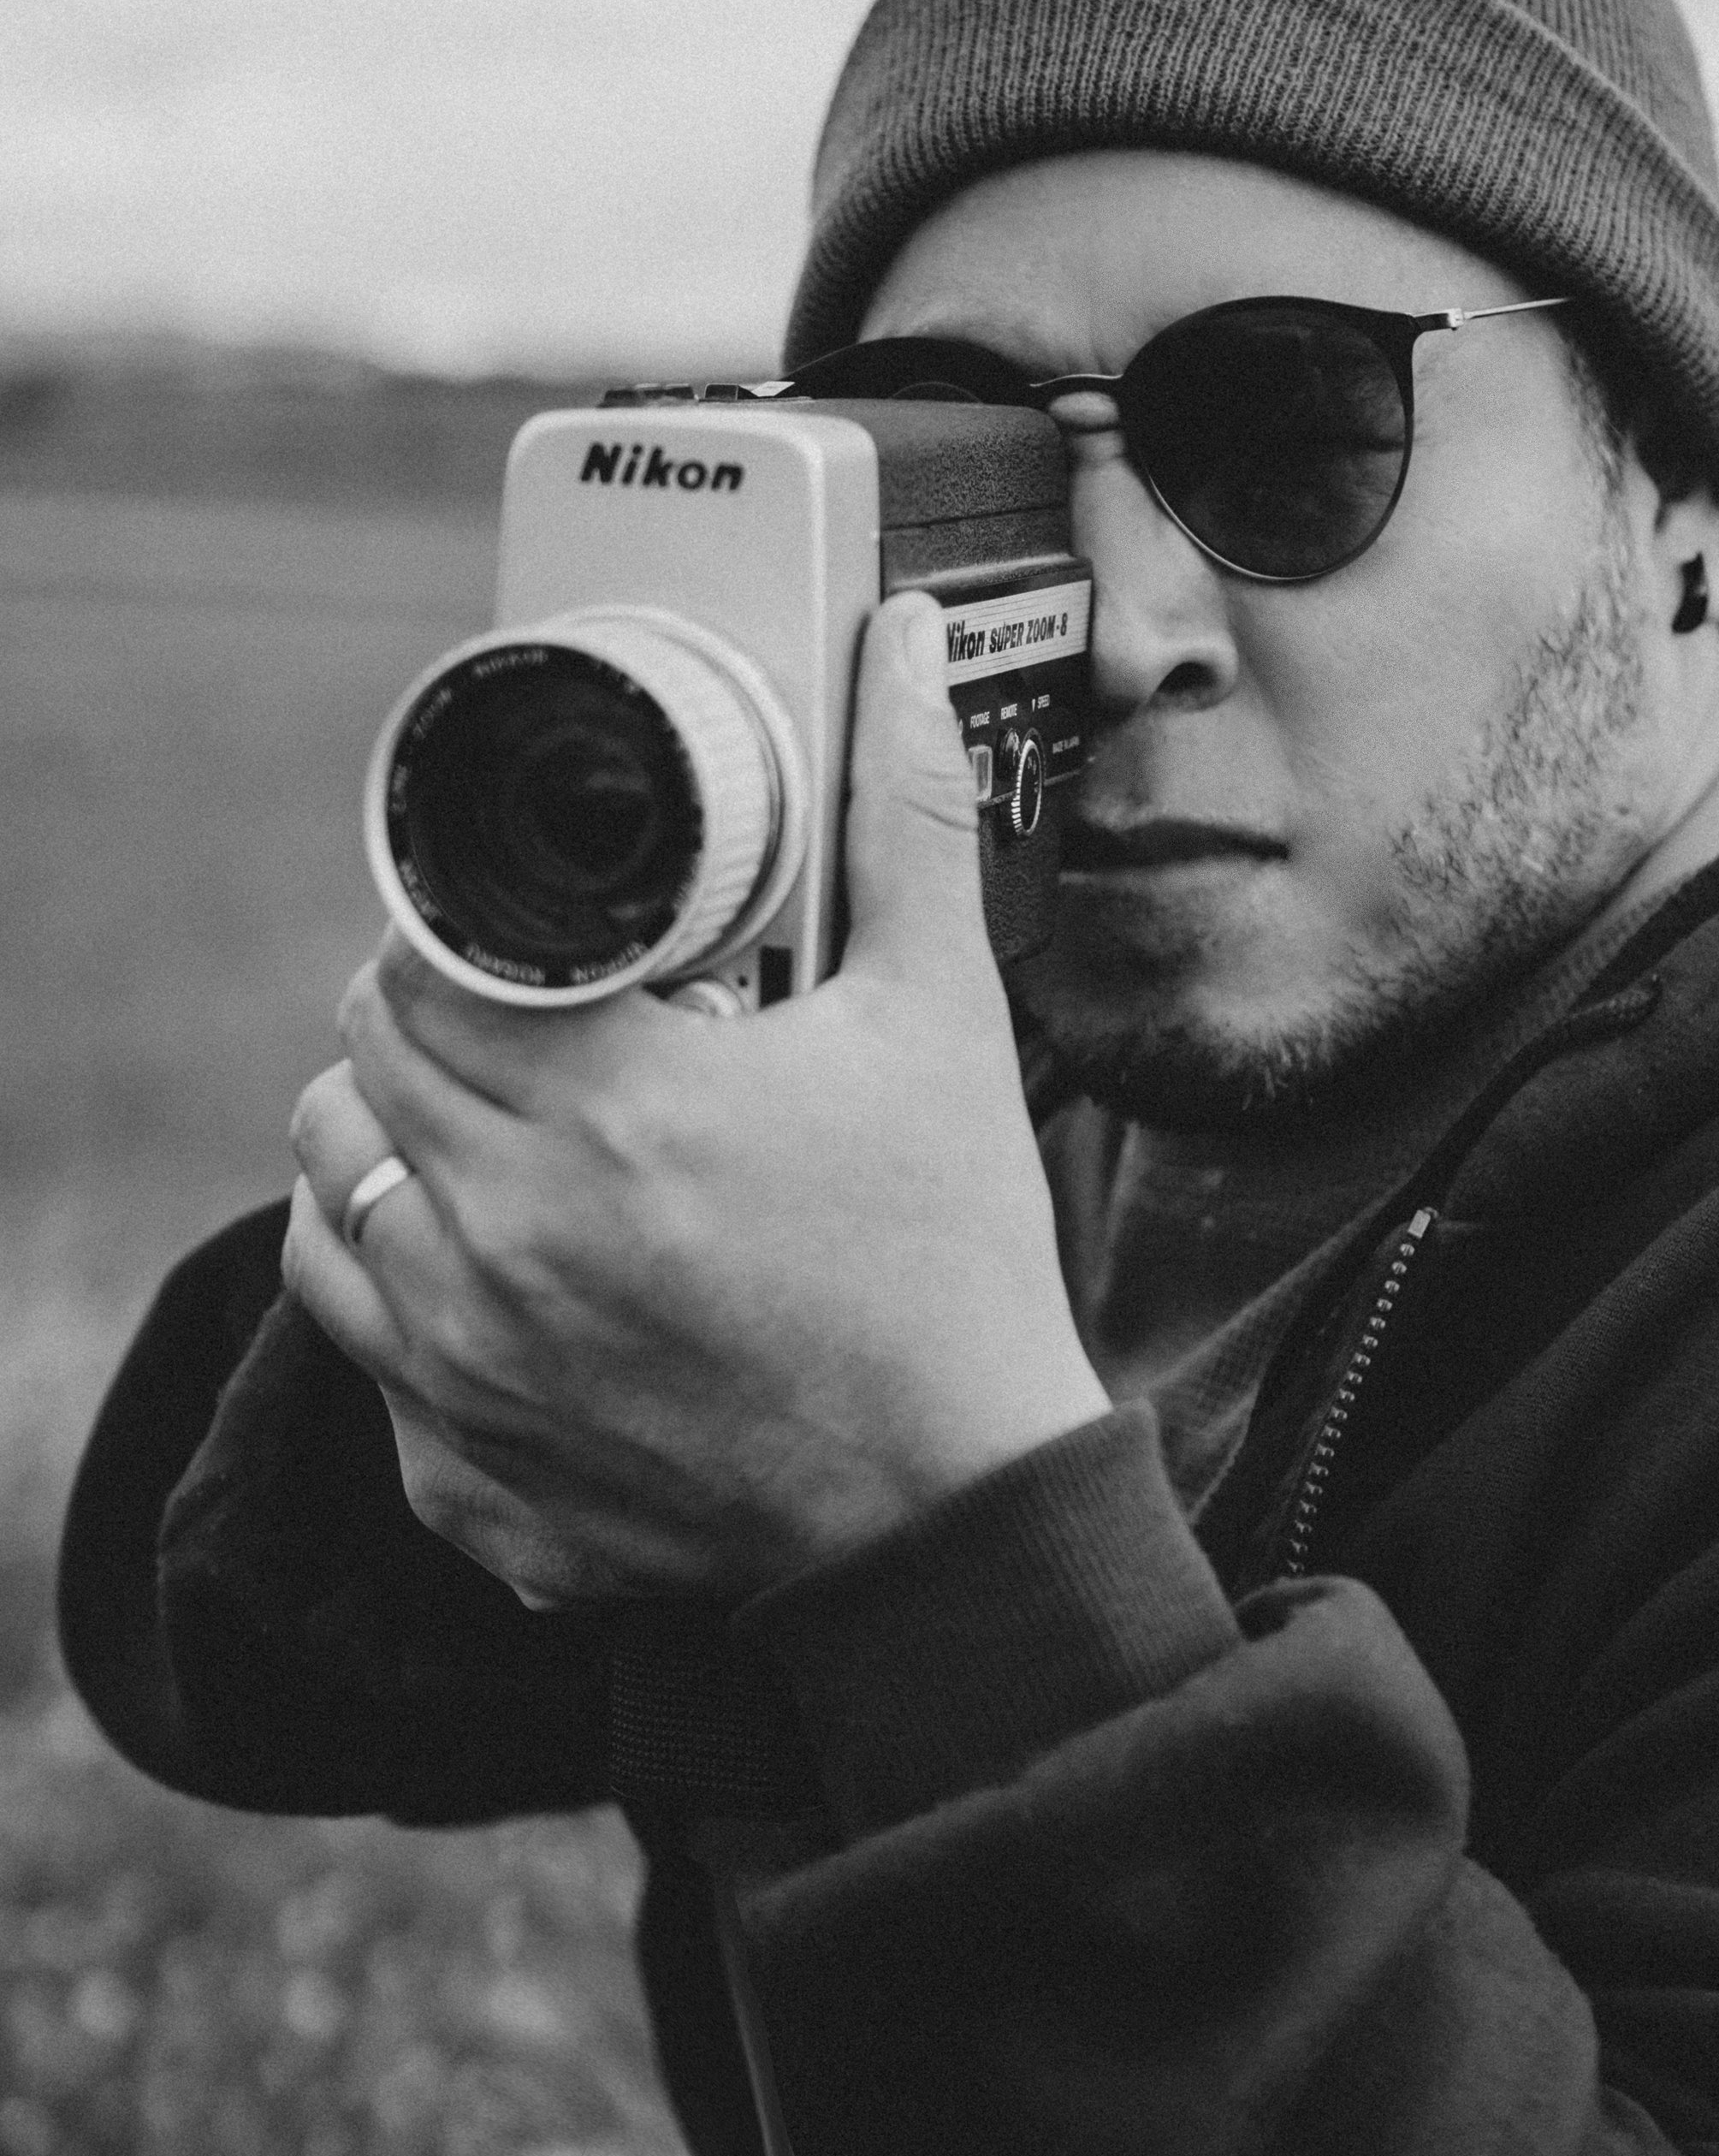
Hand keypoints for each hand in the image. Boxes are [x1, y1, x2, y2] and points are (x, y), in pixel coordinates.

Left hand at [284, 595, 1107, 1607]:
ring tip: (502, 1138)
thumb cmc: (949, 1262)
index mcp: (601, 1112)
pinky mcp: (466, 1480)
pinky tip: (507, 1276)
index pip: (421, 968)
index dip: (463, 935)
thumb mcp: (937, 1017)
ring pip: (326, 1201)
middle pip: (358, 1068)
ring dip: (389, 1149)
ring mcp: (466, 1373)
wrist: (955, 1509)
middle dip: (431, 1027)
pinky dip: (406, 1301)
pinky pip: (361, 1353)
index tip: (527, 945)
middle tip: (533, 1028)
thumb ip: (902, 814)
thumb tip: (905, 646)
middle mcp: (501, 1240)